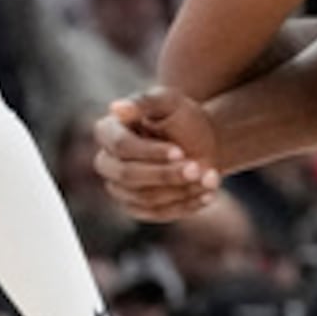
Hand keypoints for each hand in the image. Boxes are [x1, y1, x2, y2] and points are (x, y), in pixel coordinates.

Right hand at [97, 90, 223, 223]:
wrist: (201, 141)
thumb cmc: (182, 117)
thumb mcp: (169, 101)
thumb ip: (144, 101)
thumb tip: (116, 108)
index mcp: (107, 131)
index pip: (121, 146)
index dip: (151, 152)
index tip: (180, 151)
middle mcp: (106, 162)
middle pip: (127, 175)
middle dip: (165, 174)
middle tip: (197, 169)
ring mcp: (119, 188)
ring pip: (144, 198)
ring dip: (180, 190)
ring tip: (210, 178)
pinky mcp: (136, 208)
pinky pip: (156, 214)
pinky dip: (184, 206)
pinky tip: (207, 195)